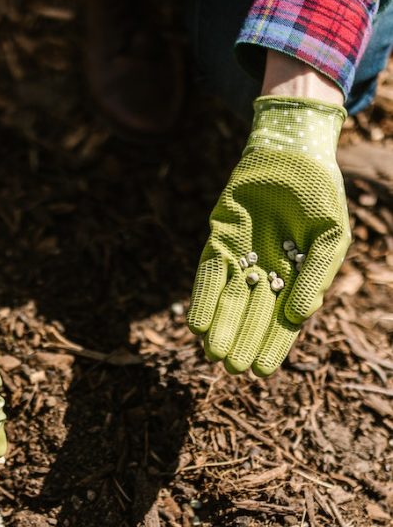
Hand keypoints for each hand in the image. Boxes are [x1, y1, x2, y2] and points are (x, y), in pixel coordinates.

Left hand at [187, 96, 350, 375]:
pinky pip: (208, 274)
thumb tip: (301, 317)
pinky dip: (204, 297)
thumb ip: (317, 276)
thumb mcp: (330, 237)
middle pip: (251, 315)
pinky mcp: (218, 242)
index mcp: (295, 278)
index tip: (263, 372)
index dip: (272, 345)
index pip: (281, 320)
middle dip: (242, 341)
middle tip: (232, 369)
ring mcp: (239, 258)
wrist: (290, 155)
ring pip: (227, 300)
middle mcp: (264, 273)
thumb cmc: (318, 196)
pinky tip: (197, 323)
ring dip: (220, 327)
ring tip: (213, 354)